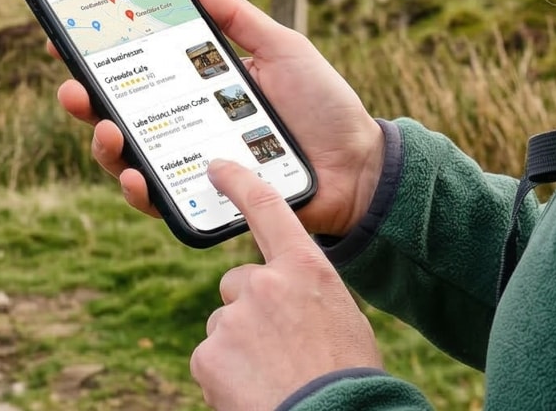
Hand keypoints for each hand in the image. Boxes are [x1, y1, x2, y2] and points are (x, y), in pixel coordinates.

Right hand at [54, 0, 383, 236]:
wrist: (358, 167)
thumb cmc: (323, 106)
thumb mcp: (282, 48)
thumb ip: (238, 18)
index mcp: (196, 86)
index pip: (134, 69)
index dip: (95, 56)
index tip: (63, 36)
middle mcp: (184, 125)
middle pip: (115, 114)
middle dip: (82, 100)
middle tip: (72, 86)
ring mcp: (190, 165)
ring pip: (126, 158)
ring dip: (104, 144)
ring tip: (107, 128)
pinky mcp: (203, 201)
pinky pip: (160, 199)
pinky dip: (140, 189)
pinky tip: (136, 175)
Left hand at [191, 160, 382, 410]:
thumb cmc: (347, 378)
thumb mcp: (341, 319)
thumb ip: (306, 295)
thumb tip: (284, 300)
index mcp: (306, 270)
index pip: (269, 211)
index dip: (240, 184)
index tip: (218, 167)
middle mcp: (264, 284)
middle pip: (238, 284)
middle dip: (249, 311)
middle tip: (279, 349)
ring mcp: (233, 318)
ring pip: (224, 325)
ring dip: (240, 348)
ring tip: (273, 377)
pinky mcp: (208, 354)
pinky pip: (210, 358)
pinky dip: (224, 376)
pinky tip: (253, 392)